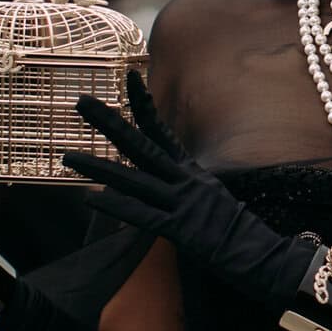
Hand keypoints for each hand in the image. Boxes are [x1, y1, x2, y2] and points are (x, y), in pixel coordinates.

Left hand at [62, 72, 304, 305]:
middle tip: (81, 102)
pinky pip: (142, 215)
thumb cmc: (238, 230)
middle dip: (108, 123)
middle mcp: (185, 179)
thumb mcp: (212, 195)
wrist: (264, 253)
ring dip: (97, 168)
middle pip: (141, 144)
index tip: (128, 76)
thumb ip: (188, 181)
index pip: (161, 129)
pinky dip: (116, 206)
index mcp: (192, 170)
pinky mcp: (181, 229)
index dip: (142, 103)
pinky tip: (91, 199)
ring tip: (67, 157)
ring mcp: (182, 202)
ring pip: (133, 179)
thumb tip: (168, 172)